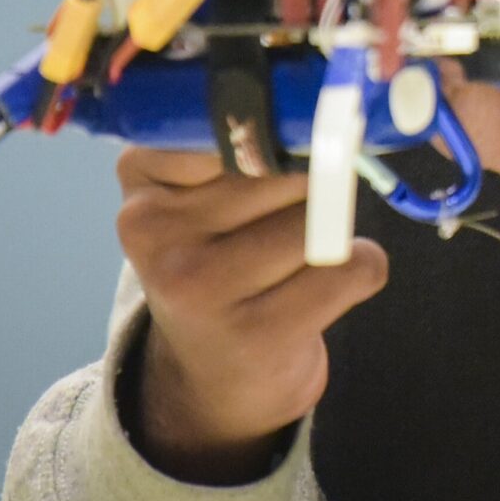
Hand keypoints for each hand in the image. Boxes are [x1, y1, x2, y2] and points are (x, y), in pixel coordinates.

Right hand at [116, 148, 386, 484]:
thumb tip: (334, 126)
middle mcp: (157, 231)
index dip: (279, 136)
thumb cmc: (218, 260)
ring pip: (324, 216)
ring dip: (336, 231)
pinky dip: (359, 268)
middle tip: (285, 220)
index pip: (240, 123)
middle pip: (290, 168)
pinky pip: (355, 266)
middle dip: (312, 185)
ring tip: (296, 259)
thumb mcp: (201, 194)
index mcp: (140, 175)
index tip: (283, 152)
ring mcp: (202, 287)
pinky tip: (319, 291)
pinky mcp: (258, 334)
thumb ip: (246, 146)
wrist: (209, 377)